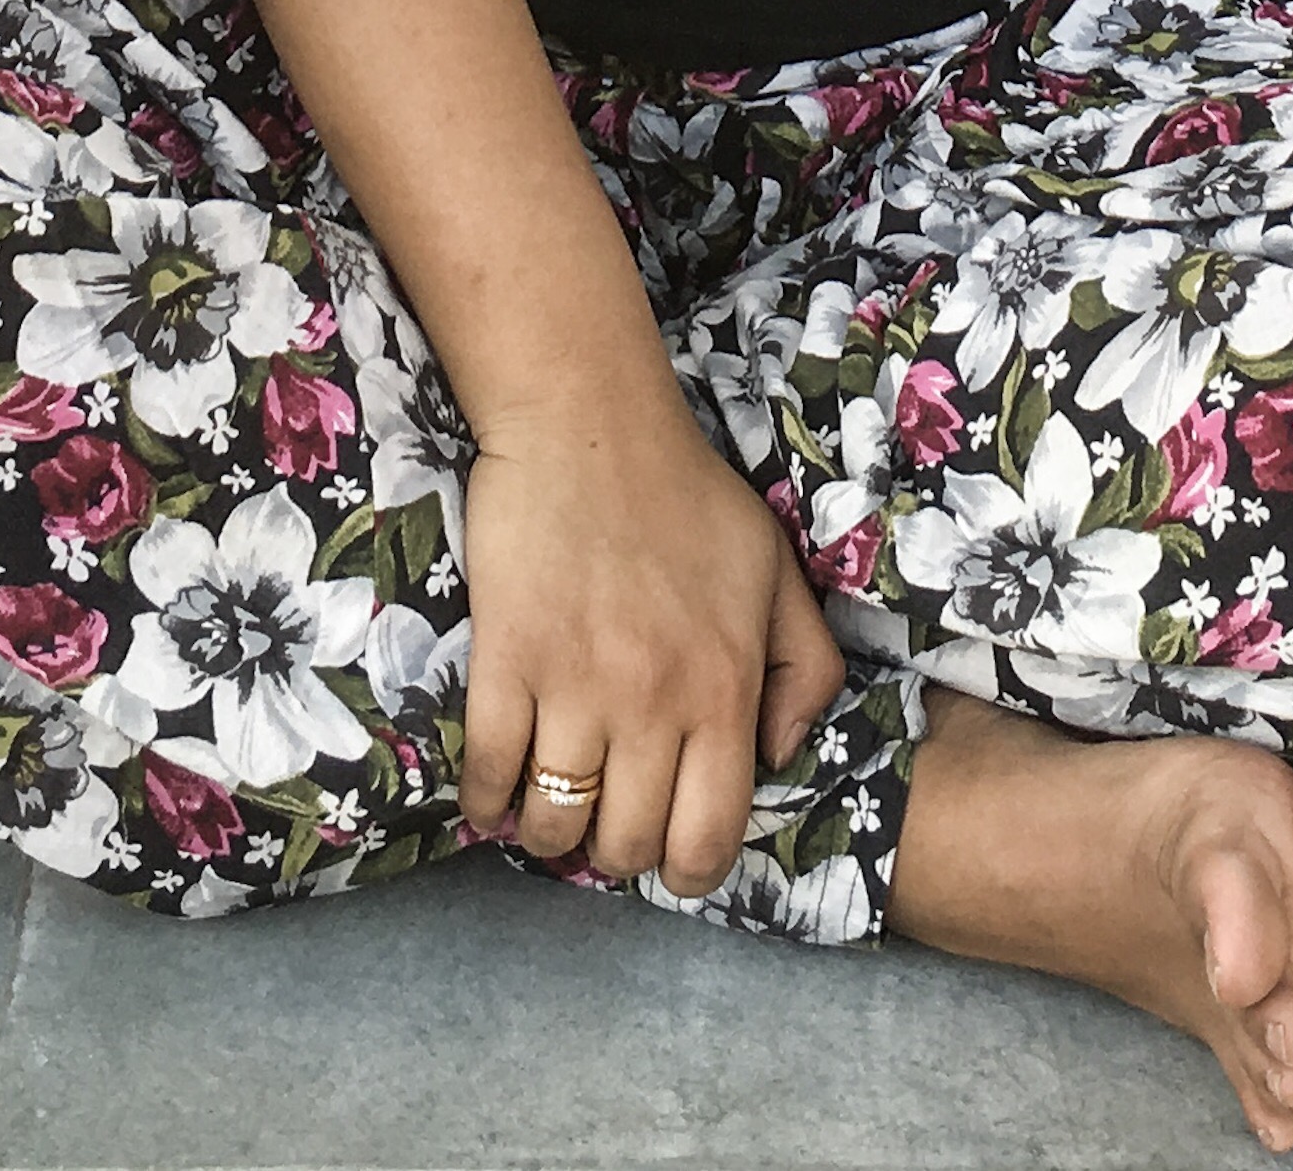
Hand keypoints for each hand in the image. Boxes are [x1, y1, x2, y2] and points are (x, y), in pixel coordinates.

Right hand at [454, 383, 851, 897]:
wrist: (589, 423)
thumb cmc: (686, 494)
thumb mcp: (774, 571)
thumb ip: (805, 667)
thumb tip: (777, 756)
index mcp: (724, 689)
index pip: (708, 838)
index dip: (686, 869)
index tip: (667, 847)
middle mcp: (654, 702)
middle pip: (626, 845)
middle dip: (615, 849)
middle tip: (604, 816)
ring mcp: (576, 685)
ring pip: (555, 822)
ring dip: (549, 830)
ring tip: (549, 803)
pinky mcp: (507, 660)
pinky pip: (490, 774)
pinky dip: (487, 802)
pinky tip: (495, 790)